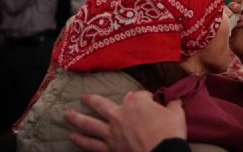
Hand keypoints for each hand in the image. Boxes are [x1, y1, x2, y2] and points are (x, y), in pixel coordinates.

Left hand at [64, 91, 185, 151]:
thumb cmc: (169, 131)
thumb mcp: (176, 112)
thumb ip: (172, 104)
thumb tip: (174, 100)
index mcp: (136, 101)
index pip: (139, 95)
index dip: (146, 98)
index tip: (152, 102)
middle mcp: (120, 113)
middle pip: (102, 104)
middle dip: (92, 100)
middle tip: (84, 97)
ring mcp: (112, 131)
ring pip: (89, 123)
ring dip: (76, 118)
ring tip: (66, 114)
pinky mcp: (109, 147)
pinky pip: (91, 144)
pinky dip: (81, 140)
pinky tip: (72, 137)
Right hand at [228, 0, 242, 68]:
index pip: (238, 2)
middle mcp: (236, 17)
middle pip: (230, 6)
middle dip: (233, 5)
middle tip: (237, 8)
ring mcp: (230, 24)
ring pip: (226, 14)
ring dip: (232, 14)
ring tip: (241, 19)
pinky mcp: (225, 32)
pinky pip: (223, 25)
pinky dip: (229, 23)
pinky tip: (237, 26)